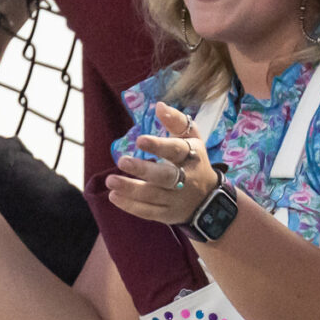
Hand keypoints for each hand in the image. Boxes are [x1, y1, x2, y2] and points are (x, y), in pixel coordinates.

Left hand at [106, 103, 217, 225]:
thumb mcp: (192, 140)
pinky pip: (148, 212)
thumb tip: (159, 105)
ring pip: (153, 195)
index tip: (139, 140)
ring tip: (110, 181)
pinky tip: (114, 196)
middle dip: (144, 170)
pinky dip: (130, 205)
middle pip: (165, 176)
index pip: (176, 150)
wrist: (209, 200)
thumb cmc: (194, 162)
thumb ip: (176, 121)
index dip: (159, 146)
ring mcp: (176, 199)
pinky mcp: (167, 214)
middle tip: (122, 161)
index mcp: (192, 157)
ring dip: (130, 189)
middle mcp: (186, 179)